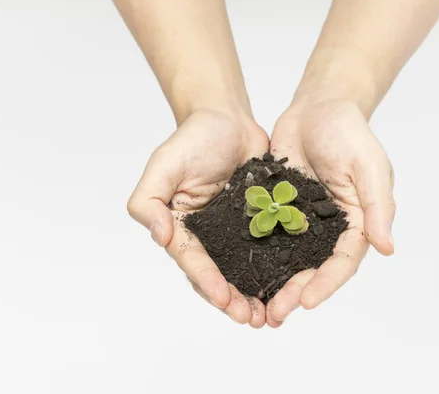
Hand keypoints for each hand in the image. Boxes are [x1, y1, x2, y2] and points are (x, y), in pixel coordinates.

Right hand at [127, 110, 269, 327]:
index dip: (207, 281)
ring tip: (269, 315)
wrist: (228, 119)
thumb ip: (149, 200)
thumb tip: (161, 238)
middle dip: (232, 300)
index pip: (193, 260)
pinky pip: (268, 250)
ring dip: (254, 294)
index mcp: (183, 228)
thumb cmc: (193, 139)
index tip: (224, 298)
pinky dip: (276, 270)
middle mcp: (209, 236)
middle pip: (218, 275)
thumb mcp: (164, 165)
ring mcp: (236, 232)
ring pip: (244, 270)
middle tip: (251, 319)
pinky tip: (289, 286)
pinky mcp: (261, 222)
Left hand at [267, 100, 395, 326]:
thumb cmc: (349, 132)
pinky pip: (269, 237)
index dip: (327, 283)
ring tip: (258, 305)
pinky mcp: (280, 208)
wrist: (317, 107)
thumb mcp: (368, 166)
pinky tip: (241, 273)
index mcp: (356, 222)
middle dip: (297, 292)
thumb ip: (378, 206)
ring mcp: (303, 220)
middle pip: (314, 268)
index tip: (308, 301)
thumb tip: (387, 248)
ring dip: (276, 283)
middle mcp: (329, 228)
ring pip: (290, 259)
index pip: (344, 261)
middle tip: (276, 314)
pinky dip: (259, 257)